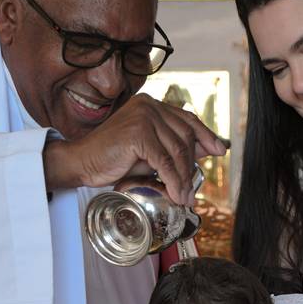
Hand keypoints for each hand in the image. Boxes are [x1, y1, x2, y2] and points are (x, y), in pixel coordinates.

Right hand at [44, 94, 226, 203]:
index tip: (219, 150)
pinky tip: (175, 194)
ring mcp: (143, 116)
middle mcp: (149, 106)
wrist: (83, 161)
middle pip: (185, 136)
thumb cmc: (113, 158)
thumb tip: (202, 154)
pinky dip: (173, 180)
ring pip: (177, 151)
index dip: (205, 135)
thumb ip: (171, 149)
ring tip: (185, 197)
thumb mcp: (148, 152)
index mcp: (151, 105)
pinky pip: (164, 161)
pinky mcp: (138, 132)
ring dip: (183, 178)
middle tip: (194, 188)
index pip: (187, 118)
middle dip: (193, 164)